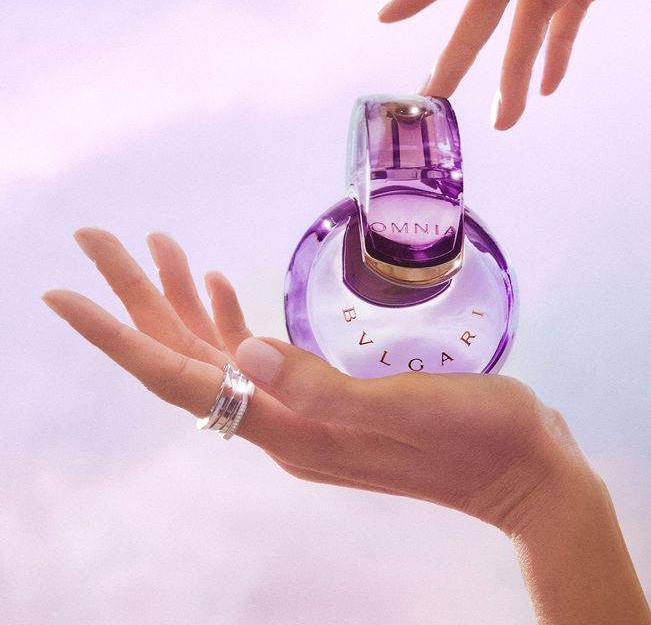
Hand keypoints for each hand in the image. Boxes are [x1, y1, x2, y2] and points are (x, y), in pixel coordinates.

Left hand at [43, 228, 650, 621]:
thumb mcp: (407, 408)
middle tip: (99, 240)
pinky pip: (260, 356)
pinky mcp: (332, 399)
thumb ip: (321, 388)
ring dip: (181, 303)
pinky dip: (232, 319)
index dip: (119, 335)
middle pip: (186, 359)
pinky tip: (222, 290)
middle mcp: (284, 424)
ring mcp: (306, 413)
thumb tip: (242, 352)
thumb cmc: (480, 437)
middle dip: (137, 299)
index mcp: (291, 428)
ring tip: (156, 248)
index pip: (180, 377)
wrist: (526, 472)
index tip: (64, 292)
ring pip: (218, 354)